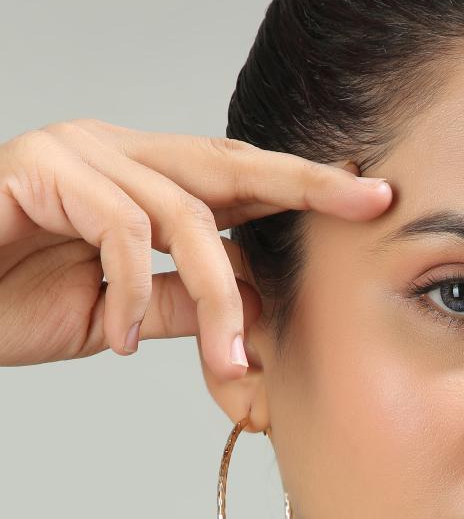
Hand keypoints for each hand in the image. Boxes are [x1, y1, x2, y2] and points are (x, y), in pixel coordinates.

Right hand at [0, 118, 391, 373]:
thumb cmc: (11, 300)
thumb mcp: (122, 312)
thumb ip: (184, 302)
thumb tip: (254, 313)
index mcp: (140, 179)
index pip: (236, 176)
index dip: (303, 185)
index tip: (373, 198)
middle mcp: (115, 152)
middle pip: (228, 164)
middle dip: (304, 183)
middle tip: (366, 201)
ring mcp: (78, 152)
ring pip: (183, 215)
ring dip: (217, 300)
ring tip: (224, 366)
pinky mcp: (42, 167)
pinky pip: (121, 230)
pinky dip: (132, 295)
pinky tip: (119, 338)